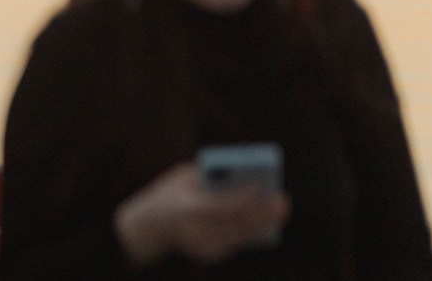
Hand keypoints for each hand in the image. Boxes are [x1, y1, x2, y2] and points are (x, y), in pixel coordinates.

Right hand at [115, 162, 288, 265]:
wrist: (149, 226)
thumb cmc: (171, 193)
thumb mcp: (183, 177)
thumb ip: (209, 176)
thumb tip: (243, 178)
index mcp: (186, 208)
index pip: (221, 205)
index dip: (243, 198)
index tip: (262, 187)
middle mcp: (195, 231)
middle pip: (236, 223)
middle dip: (262, 213)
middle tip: (282, 201)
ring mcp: (202, 247)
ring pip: (240, 236)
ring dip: (263, 224)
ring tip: (280, 212)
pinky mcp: (209, 255)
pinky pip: (235, 242)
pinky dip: (251, 232)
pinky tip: (266, 223)